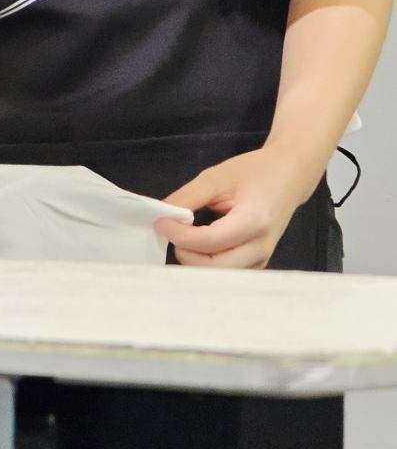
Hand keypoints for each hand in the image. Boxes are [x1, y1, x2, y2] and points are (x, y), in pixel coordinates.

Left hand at [153, 147, 306, 268]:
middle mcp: (261, 247)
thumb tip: (162, 214)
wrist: (288, 177)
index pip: (211, 241)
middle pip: (215, 267)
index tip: (160, 222)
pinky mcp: (258, 264)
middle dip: (186, 252)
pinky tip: (197, 246)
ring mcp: (262, 260)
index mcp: (254, 221)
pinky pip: (228, 274)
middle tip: (170, 231)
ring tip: (183, 237)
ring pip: (221, 276)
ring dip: (195, 261)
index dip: (181, 235)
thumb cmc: (253, 173)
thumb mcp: (216, 177)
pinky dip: (207, 264)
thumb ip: (188, 197)